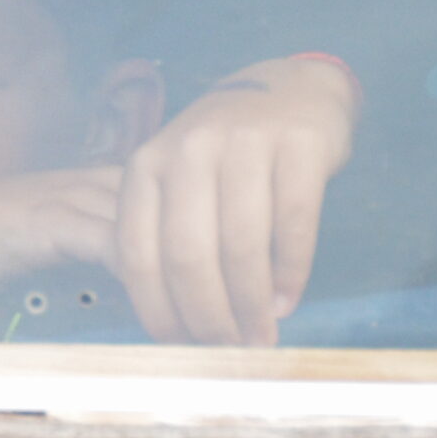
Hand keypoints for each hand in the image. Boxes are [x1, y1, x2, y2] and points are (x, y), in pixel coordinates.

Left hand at [114, 55, 357, 345]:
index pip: (138, 251)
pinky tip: (287, 301)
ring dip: (251, 303)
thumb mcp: (179, 180)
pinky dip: (290, 273)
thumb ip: (166, 235)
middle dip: (206, 314)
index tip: (176, 345)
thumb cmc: (226, 153)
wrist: (289, 89)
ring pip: (241, 245)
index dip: (156, 307)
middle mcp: (188, 152)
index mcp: (146, 166)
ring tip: (259, 335)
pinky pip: (294, 225)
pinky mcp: (299, 146)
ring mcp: (244, 144)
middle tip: (225, 348)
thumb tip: (171, 322)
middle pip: (188, 255)